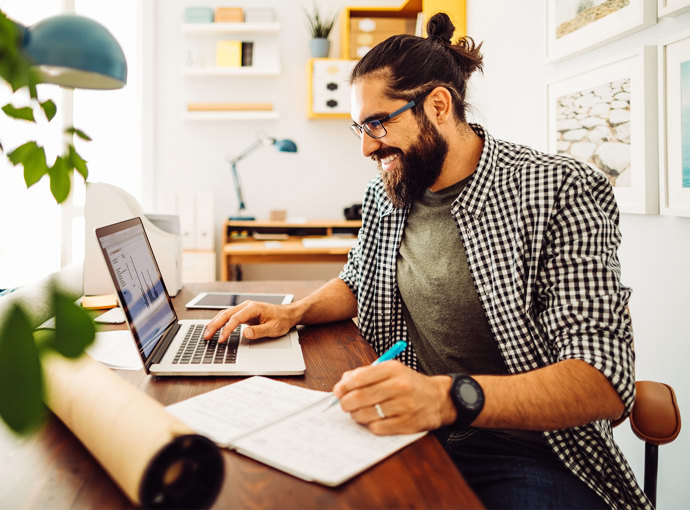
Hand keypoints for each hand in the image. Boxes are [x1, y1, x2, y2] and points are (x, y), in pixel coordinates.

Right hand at [203, 300, 297, 342]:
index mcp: (254, 308)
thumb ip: (259, 331)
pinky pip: (229, 316)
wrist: (287, 314)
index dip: (227, 329)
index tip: (221, 339)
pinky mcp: (244, 313)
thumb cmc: (281, 320)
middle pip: (226, 314)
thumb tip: (245, 333)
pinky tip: (214, 327)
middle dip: (215, 325)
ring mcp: (244, 308)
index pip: (235, 319)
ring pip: (225, 314)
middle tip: (207, 336)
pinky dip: (220, 322)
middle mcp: (247, 306)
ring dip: (215, 323)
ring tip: (207, 333)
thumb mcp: (273, 328)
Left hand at [332, 361, 455, 434]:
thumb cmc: (409, 384)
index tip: (338, 391)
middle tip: (344, 404)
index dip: (344, 386)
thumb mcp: (391, 371)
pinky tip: (374, 420)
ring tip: (358, 412)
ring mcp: (404, 406)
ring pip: (366, 414)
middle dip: (345, 403)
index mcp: (393, 369)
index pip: (360, 377)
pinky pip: (377, 428)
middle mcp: (399, 386)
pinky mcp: (407, 424)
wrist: (439, 399)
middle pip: (360, 397)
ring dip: (356, 415)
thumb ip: (366, 374)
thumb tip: (342, 383)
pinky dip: (370, 425)